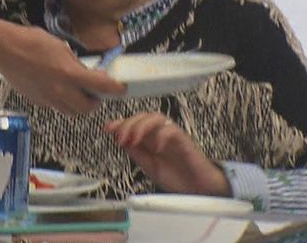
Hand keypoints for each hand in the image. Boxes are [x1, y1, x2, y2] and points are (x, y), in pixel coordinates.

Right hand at [0, 24, 126, 114]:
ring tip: (77, 92)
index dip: (116, 89)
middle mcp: (61, 90)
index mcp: (70, 74)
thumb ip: (74, 63)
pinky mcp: (37, 101)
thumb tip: (83, 71)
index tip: (121, 88)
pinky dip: (61, 101)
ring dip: (78, 105)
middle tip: (95, 92)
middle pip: (87, 108)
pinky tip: (57, 88)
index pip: (102, 87)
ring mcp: (48, 98)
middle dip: (95, 102)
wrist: (4, 49)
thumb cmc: (31, 41)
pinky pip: (55, 106)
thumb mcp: (60, 46)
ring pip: (71, 112)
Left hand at [104, 112, 230, 195]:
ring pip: (156, 117)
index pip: (134, 123)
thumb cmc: (177, 177)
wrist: (199, 189)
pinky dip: (161, 136)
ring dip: (141, 126)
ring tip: (134, 140)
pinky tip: (156, 148)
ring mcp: (172, 136)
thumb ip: (136, 153)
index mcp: (151, 139)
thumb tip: (118, 139)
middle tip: (120, 137)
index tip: (107, 128)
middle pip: (143, 116)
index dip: (119, 123)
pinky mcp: (184, 141)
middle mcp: (160, 134)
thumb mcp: (149, 166)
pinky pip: (172, 130)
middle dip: (128, 124)